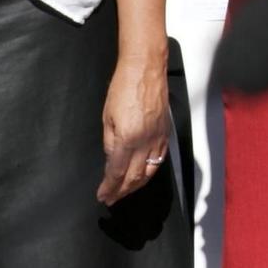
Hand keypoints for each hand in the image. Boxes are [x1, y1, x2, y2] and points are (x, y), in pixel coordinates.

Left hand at [98, 53, 169, 205]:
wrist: (145, 69)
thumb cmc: (122, 88)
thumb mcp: (107, 116)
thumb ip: (110, 142)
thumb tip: (111, 159)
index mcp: (127, 138)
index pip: (116, 172)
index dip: (109, 187)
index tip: (102, 196)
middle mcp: (145, 142)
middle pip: (134, 176)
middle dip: (121, 191)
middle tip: (111, 198)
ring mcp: (158, 138)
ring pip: (150, 171)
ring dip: (136, 185)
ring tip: (125, 191)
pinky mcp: (165, 133)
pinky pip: (159, 159)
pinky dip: (151, 171)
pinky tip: (144, 174)